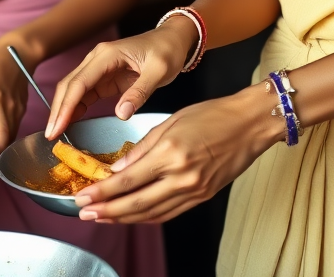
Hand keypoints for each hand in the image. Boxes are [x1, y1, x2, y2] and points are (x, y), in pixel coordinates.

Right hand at [45, 18, 196, 139]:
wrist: (173, 40)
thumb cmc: (166, 51)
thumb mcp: (159, 71)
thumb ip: (140, 92)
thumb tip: (121, 113)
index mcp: (107, 55)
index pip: (79, 82)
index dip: (65, 106)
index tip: (56, 128)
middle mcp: (97, 59)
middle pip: (69, 85)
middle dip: (58, 110)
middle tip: (50, 136)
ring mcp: (99, 67)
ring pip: (73, 89)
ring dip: (64, 110)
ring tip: (56, 133)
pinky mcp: (104, 77)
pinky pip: (84, 93)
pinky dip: (75, 107)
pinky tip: (70, 122)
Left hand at [73, 85, 283, 223]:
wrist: (249, 124)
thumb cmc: (213, 114)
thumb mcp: (173, 120)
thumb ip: (144, 146)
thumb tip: (119, 167)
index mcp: (171, 152)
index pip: (128, 179)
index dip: (102, 192)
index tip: (83, 196)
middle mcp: (181, 176)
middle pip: (136, 203)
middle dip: (106, 211)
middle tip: (83, 213)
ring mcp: (193, 191)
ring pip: (150, 214)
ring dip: (123, 218)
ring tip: (101, 217)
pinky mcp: (202, 197)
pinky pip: (168, 214)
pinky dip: (146, 217)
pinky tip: (132, 216)